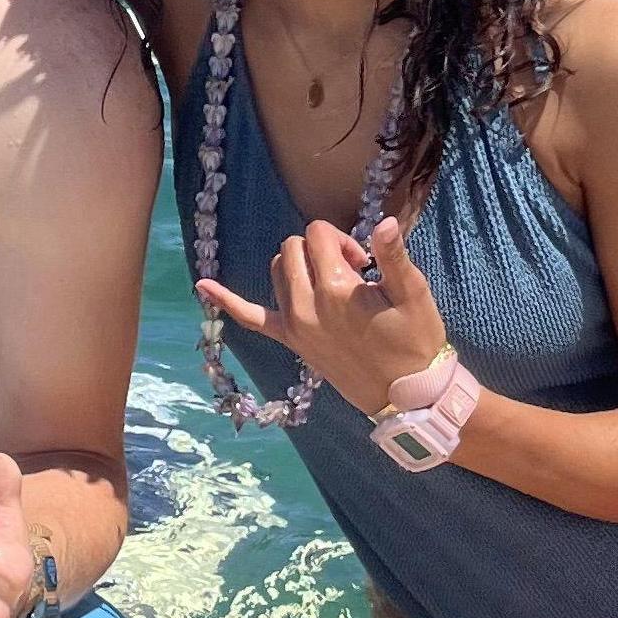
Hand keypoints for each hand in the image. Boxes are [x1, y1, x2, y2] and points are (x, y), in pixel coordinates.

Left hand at [196, 214, 452, 419]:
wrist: (406, 394)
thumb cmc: (415, 340)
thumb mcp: (413, 295)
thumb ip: (394, 256)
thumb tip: (383, 222)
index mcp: (337, 290)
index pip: (319, 235)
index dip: (343, 240)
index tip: (366, 262)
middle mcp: (307, 305)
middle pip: (295, 247)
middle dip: (320, 247)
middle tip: (352, 270)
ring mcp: (294, 325)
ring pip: (278, 269)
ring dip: (298, 264)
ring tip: (329, 282)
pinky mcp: (290, 341)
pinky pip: (251, 319)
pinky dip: (226, 301)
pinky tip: (202, 286)